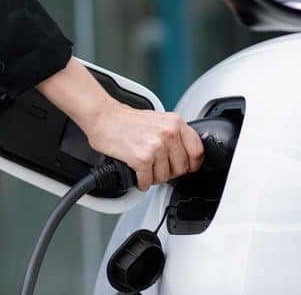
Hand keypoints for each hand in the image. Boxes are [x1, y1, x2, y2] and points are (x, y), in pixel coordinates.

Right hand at [82, 101, 204, 190]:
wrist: (103, 117)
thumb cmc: (126, 120)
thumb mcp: (159, 120)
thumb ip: (175, 135)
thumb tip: (186, 156)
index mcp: (175, 123)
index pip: (197, 151)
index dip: (191, 164)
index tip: (185, 167)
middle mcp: (168, 133)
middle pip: (181, 168)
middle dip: (169, 172)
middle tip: (157, 167)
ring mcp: (156, 146)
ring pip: (164, 177)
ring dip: (153, 177)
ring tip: (145, 168)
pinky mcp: (141, 158)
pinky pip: (147, 181)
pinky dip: (141, 182)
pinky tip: (137, 175)